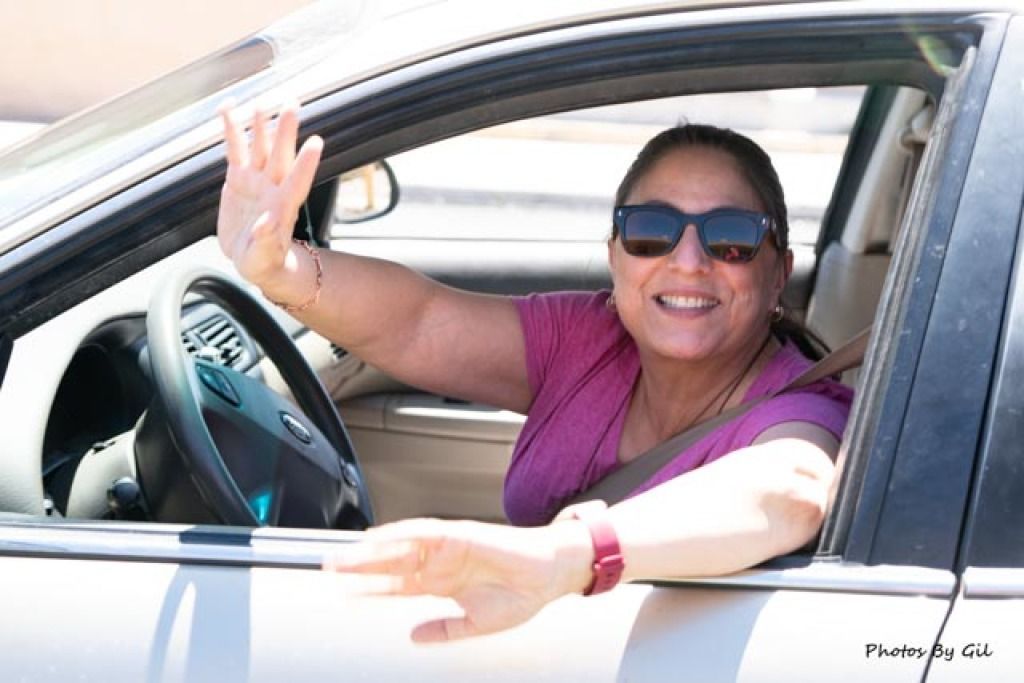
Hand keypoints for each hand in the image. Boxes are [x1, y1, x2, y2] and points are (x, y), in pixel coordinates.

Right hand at [217, 101, 323, 292]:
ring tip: (261, 101)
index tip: (316, 142)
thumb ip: (267, 241)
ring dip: (261, 124)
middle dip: (285, 131)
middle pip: (280, 155)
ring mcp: (256, 180)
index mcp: (283, 207)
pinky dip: (232, 129)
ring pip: (259, 146)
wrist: (252, 258)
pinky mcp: (238, 178)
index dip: (306, 163)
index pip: (298, 181)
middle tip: (292, 104)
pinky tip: (228, 107)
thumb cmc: (263, 262)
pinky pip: (235, 149)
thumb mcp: (263, 258)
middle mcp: (273, 188)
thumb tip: (268, 223)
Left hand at [323, 518, 591, 642]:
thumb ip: (444, 630)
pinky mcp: (459, 534)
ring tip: (345, 555)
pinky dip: (400, 533)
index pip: (397, 585)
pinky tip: (379, 537)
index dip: (371, 589)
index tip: (344, 594)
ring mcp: (447, 547)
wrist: (550, 574)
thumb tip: (414, 636)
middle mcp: (440, 562)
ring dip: (372, 549)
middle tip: (330, 567)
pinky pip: (423, 531)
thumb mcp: (476, 624)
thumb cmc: (521, 595)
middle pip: (391, 563)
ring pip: (400, 545)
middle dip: (361, 566)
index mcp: (442, 583)